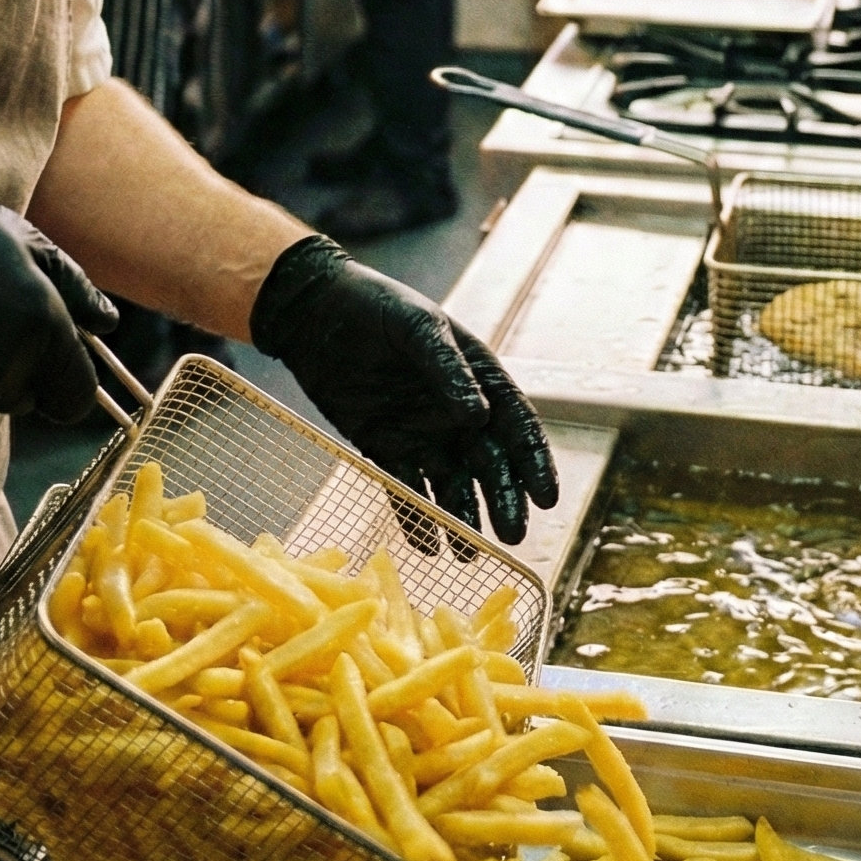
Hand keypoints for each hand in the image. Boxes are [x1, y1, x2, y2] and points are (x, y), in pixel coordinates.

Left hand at [250, 235, 558, 544]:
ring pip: (451, 485)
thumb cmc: (376, 306)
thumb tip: (479, 415)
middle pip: (489, 465)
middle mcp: (458, 413)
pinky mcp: (384, 447)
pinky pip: (405, 488)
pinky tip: (427, 546)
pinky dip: (416, 517)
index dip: (534, 462)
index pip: (516, 425)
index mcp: (479, 378)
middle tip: (512, 536)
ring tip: (468, 554)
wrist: (315, 311)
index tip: (546, 498)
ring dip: (463, 519)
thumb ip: (448, 367)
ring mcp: (422, 433)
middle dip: (502, 501)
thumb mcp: (417, 326)